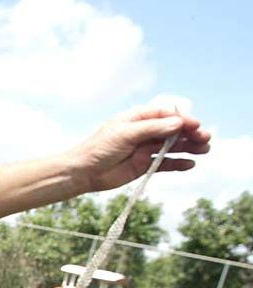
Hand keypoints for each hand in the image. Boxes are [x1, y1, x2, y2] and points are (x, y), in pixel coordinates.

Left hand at [68, 106, 210, 192]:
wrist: (82, 173)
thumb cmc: (98, 149)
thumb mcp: (124, 134)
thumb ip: (151, 129)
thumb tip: (177, 123)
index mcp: (138, 118)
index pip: (166, 114)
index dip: (182, 119)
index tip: (194, 125)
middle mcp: (144, 132)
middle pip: (173, 130)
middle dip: (190, 133)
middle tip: (204, 139)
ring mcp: (145, 149)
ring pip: (172, 146)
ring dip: (189, 147)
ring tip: (204, 150)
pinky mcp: (144, 165)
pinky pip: (165, 164)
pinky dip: (178, 163)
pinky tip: (190, 164)